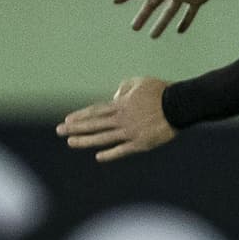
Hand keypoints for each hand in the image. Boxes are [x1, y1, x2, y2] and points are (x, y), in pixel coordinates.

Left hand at [56, 77, 174, 162]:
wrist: (179, 105)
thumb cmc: (161, 91)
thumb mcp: (140, 82)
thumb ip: (124, 87)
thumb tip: (114, 96)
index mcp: (121, 105)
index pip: (96, 112)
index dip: (80, 116)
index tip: (67, 120)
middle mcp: (121, 120)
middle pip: (94, 125)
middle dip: (75, 128)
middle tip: (59, 131)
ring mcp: (130, 133)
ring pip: (103, 138)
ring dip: (86, 141)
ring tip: (71, 143)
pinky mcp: (140, 144)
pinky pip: (122, 150)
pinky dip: (110, 154)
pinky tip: (98, 157)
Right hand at [113, 0, 227, 36]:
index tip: (115, 1)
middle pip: (153, 5)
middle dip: (143, 16)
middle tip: (134, 28)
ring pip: (169, 12)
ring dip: (161, 23)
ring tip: (153, 36)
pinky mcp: (196, 0)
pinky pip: (189, 14)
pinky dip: (185, 22)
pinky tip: (180, 31)